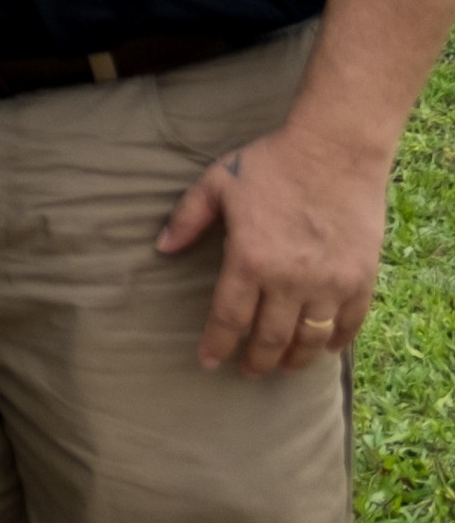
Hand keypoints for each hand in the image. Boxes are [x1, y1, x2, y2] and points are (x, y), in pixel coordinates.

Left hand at [158, 116, 390, 373]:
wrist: (333, 151)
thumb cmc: (270, 164)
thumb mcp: (216, 184)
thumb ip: (187, 219)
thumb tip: (162, 248)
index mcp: (250, 260)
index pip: (229, 318)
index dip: (216, 345)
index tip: (208, 362)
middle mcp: (290, 280)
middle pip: (270, 338)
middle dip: (256, 361)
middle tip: (247, 371)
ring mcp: (330, 283)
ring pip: (310, 339)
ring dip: (295, 360)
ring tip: (283, 368)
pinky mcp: (360, 279)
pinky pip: (350, 323)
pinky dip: (336, 341)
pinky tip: (324, 349)